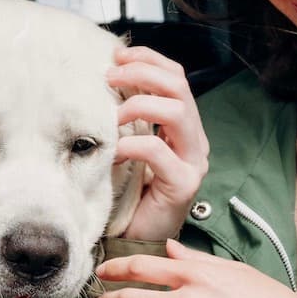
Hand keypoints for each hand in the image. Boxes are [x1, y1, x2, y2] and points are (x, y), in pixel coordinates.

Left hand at [107, 46, 207, 240]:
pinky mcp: (183, 185)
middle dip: (142, 74)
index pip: (175, 77)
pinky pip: (158, 152)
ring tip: (112, 117)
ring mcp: (193, 162)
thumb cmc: (129, 194)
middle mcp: (193, 140)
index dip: (148, 60)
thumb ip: (126, 118)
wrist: (136, 241)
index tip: (117, 56)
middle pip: (179, 87)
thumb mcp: (127, 146)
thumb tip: (102, 81)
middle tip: (110, 77)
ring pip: (177, 112)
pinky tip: (113, 151)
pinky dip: (131, 144)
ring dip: (139, 105)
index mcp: (182, 126)